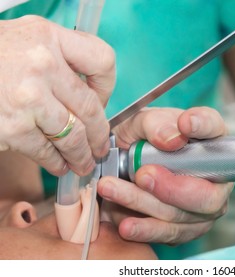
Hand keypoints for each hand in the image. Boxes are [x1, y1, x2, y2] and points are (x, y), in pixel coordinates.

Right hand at [0, 15, 114, 175]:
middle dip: (99, 135)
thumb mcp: (30, 40)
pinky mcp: (12, 127)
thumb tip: (92, 99)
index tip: (103, 102)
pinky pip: (46, 151)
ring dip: (82, 155)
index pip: (102, 61)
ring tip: (84, 163)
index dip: (107, 86)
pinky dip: (57, 163)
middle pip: (91, 108)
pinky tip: (60, 165)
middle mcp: (43, 65)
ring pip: (73, 136)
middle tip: (100, 147)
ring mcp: (28, 98)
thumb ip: (63, 59)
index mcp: (50, 38)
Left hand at [98, 107, 233, 243]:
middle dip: (171, 187)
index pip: (214, 127)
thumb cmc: (137, 141)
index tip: (185, 123)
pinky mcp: (185, 228)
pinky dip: (144, 228)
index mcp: (205, 139)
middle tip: (141, 175)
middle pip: (207, 192)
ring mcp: (203, 206)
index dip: (204, 126)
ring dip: (144, 204)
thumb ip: (155, 125)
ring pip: (182, 216)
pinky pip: (169, 234)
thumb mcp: (139, 123)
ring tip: (112, 190)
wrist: (119, 168)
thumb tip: (171, 139)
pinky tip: (125, 224)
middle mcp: (213, 175)